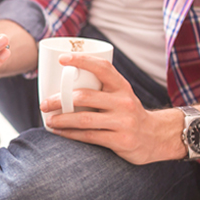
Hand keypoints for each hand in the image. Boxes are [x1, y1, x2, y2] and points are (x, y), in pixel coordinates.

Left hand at [40, 53, 181, 164]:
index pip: (102, 67)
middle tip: (44, 104)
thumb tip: (62, 84)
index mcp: (122, 87)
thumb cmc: (128, 114)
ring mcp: (124, 122)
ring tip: (49, 120)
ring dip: (61, 120)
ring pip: (83, 119)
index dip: (81, 60)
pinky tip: (60, 133)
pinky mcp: (121, 140)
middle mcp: (124, 102)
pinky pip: (89, 136)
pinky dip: (70, 134)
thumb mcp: (121, 96)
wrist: (155, 138)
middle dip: (59, 100)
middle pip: (84, 96)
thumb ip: (101, 89)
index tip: (62, 59)